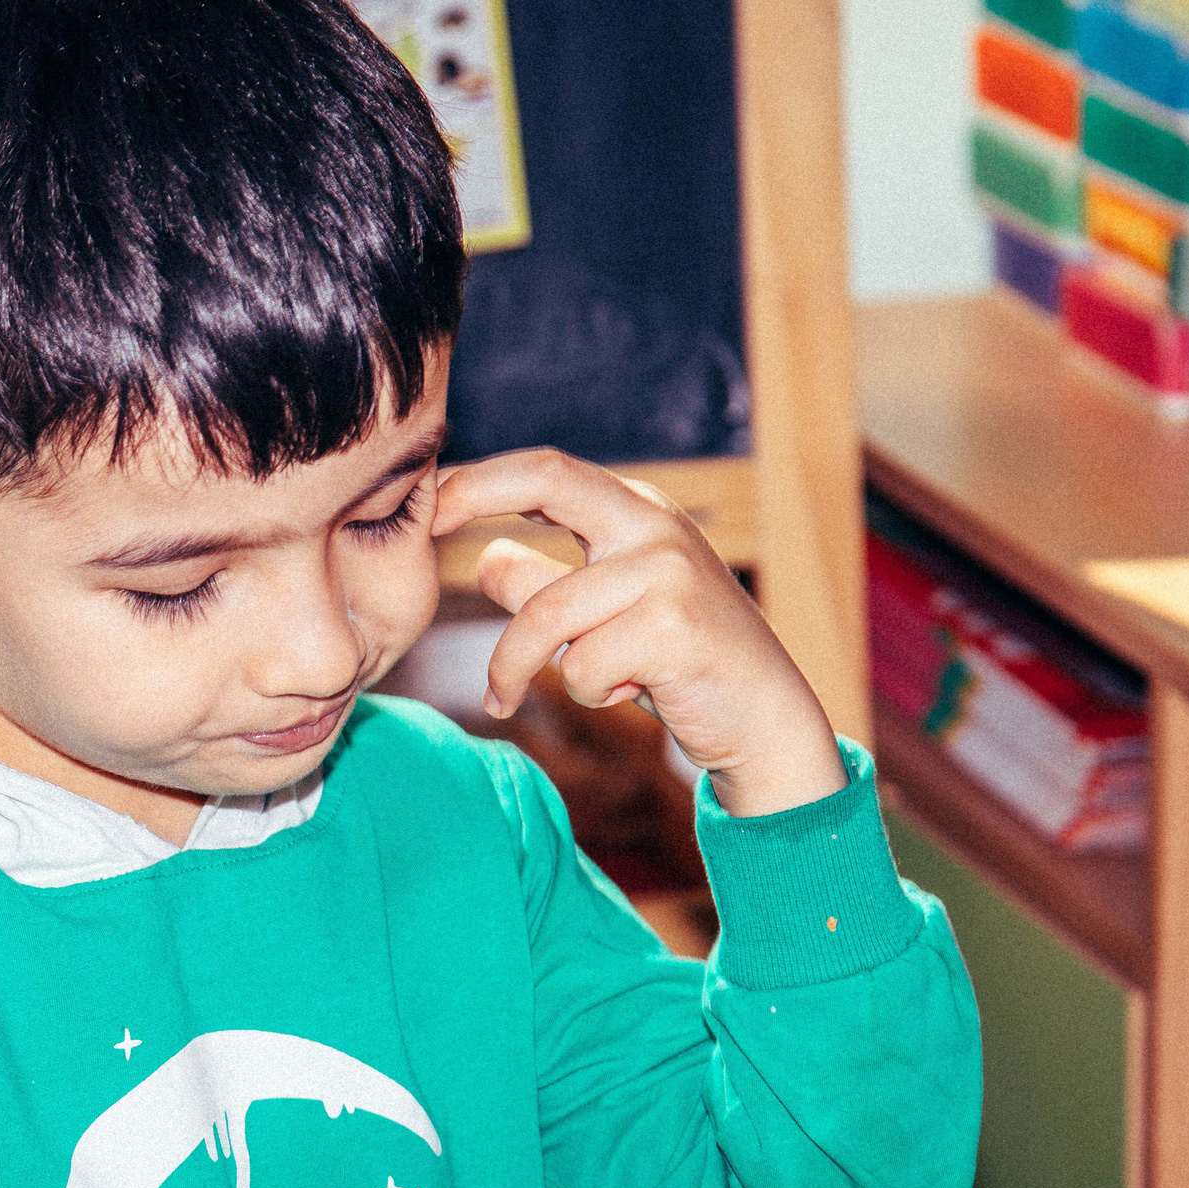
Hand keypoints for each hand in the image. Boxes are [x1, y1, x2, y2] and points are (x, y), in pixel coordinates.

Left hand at [432, 449, 845, 817]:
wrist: (765, 717)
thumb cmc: (676, 664)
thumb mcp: (602, 617)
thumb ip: (546, 585)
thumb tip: (485, 555)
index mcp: (636, 513)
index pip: (548, 470)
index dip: (481, 478)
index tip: (425, 501)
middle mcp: (654, 526)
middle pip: (549, 480)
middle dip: (474, 492)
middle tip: (423, 527)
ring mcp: (669, 571)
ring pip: (544, 615)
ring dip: (514, 668)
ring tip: (507, 697)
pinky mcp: (675, 627)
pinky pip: (579, 668)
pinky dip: (584, 694)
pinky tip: (628, 692)